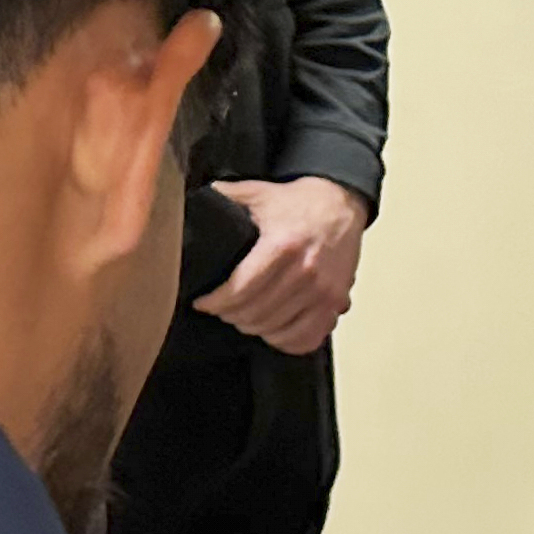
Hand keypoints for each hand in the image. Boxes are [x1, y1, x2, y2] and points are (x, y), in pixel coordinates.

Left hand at [199, 175, 370, 352]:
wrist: (342, 203)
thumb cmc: (299, 202)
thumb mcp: (258, 193)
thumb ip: (224, 197)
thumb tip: (191, 204)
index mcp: (282, 245)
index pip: (240, 290)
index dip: (215, 303)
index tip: (203, 302)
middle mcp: (306, 271)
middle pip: (255, 314)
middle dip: (230, 315)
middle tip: (221, 309)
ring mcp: (324, 292)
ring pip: (277, 330)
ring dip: (254, 328)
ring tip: (243, 317)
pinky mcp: (336, 303)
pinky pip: (306, 338)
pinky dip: (285, 340)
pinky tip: (273, 328)